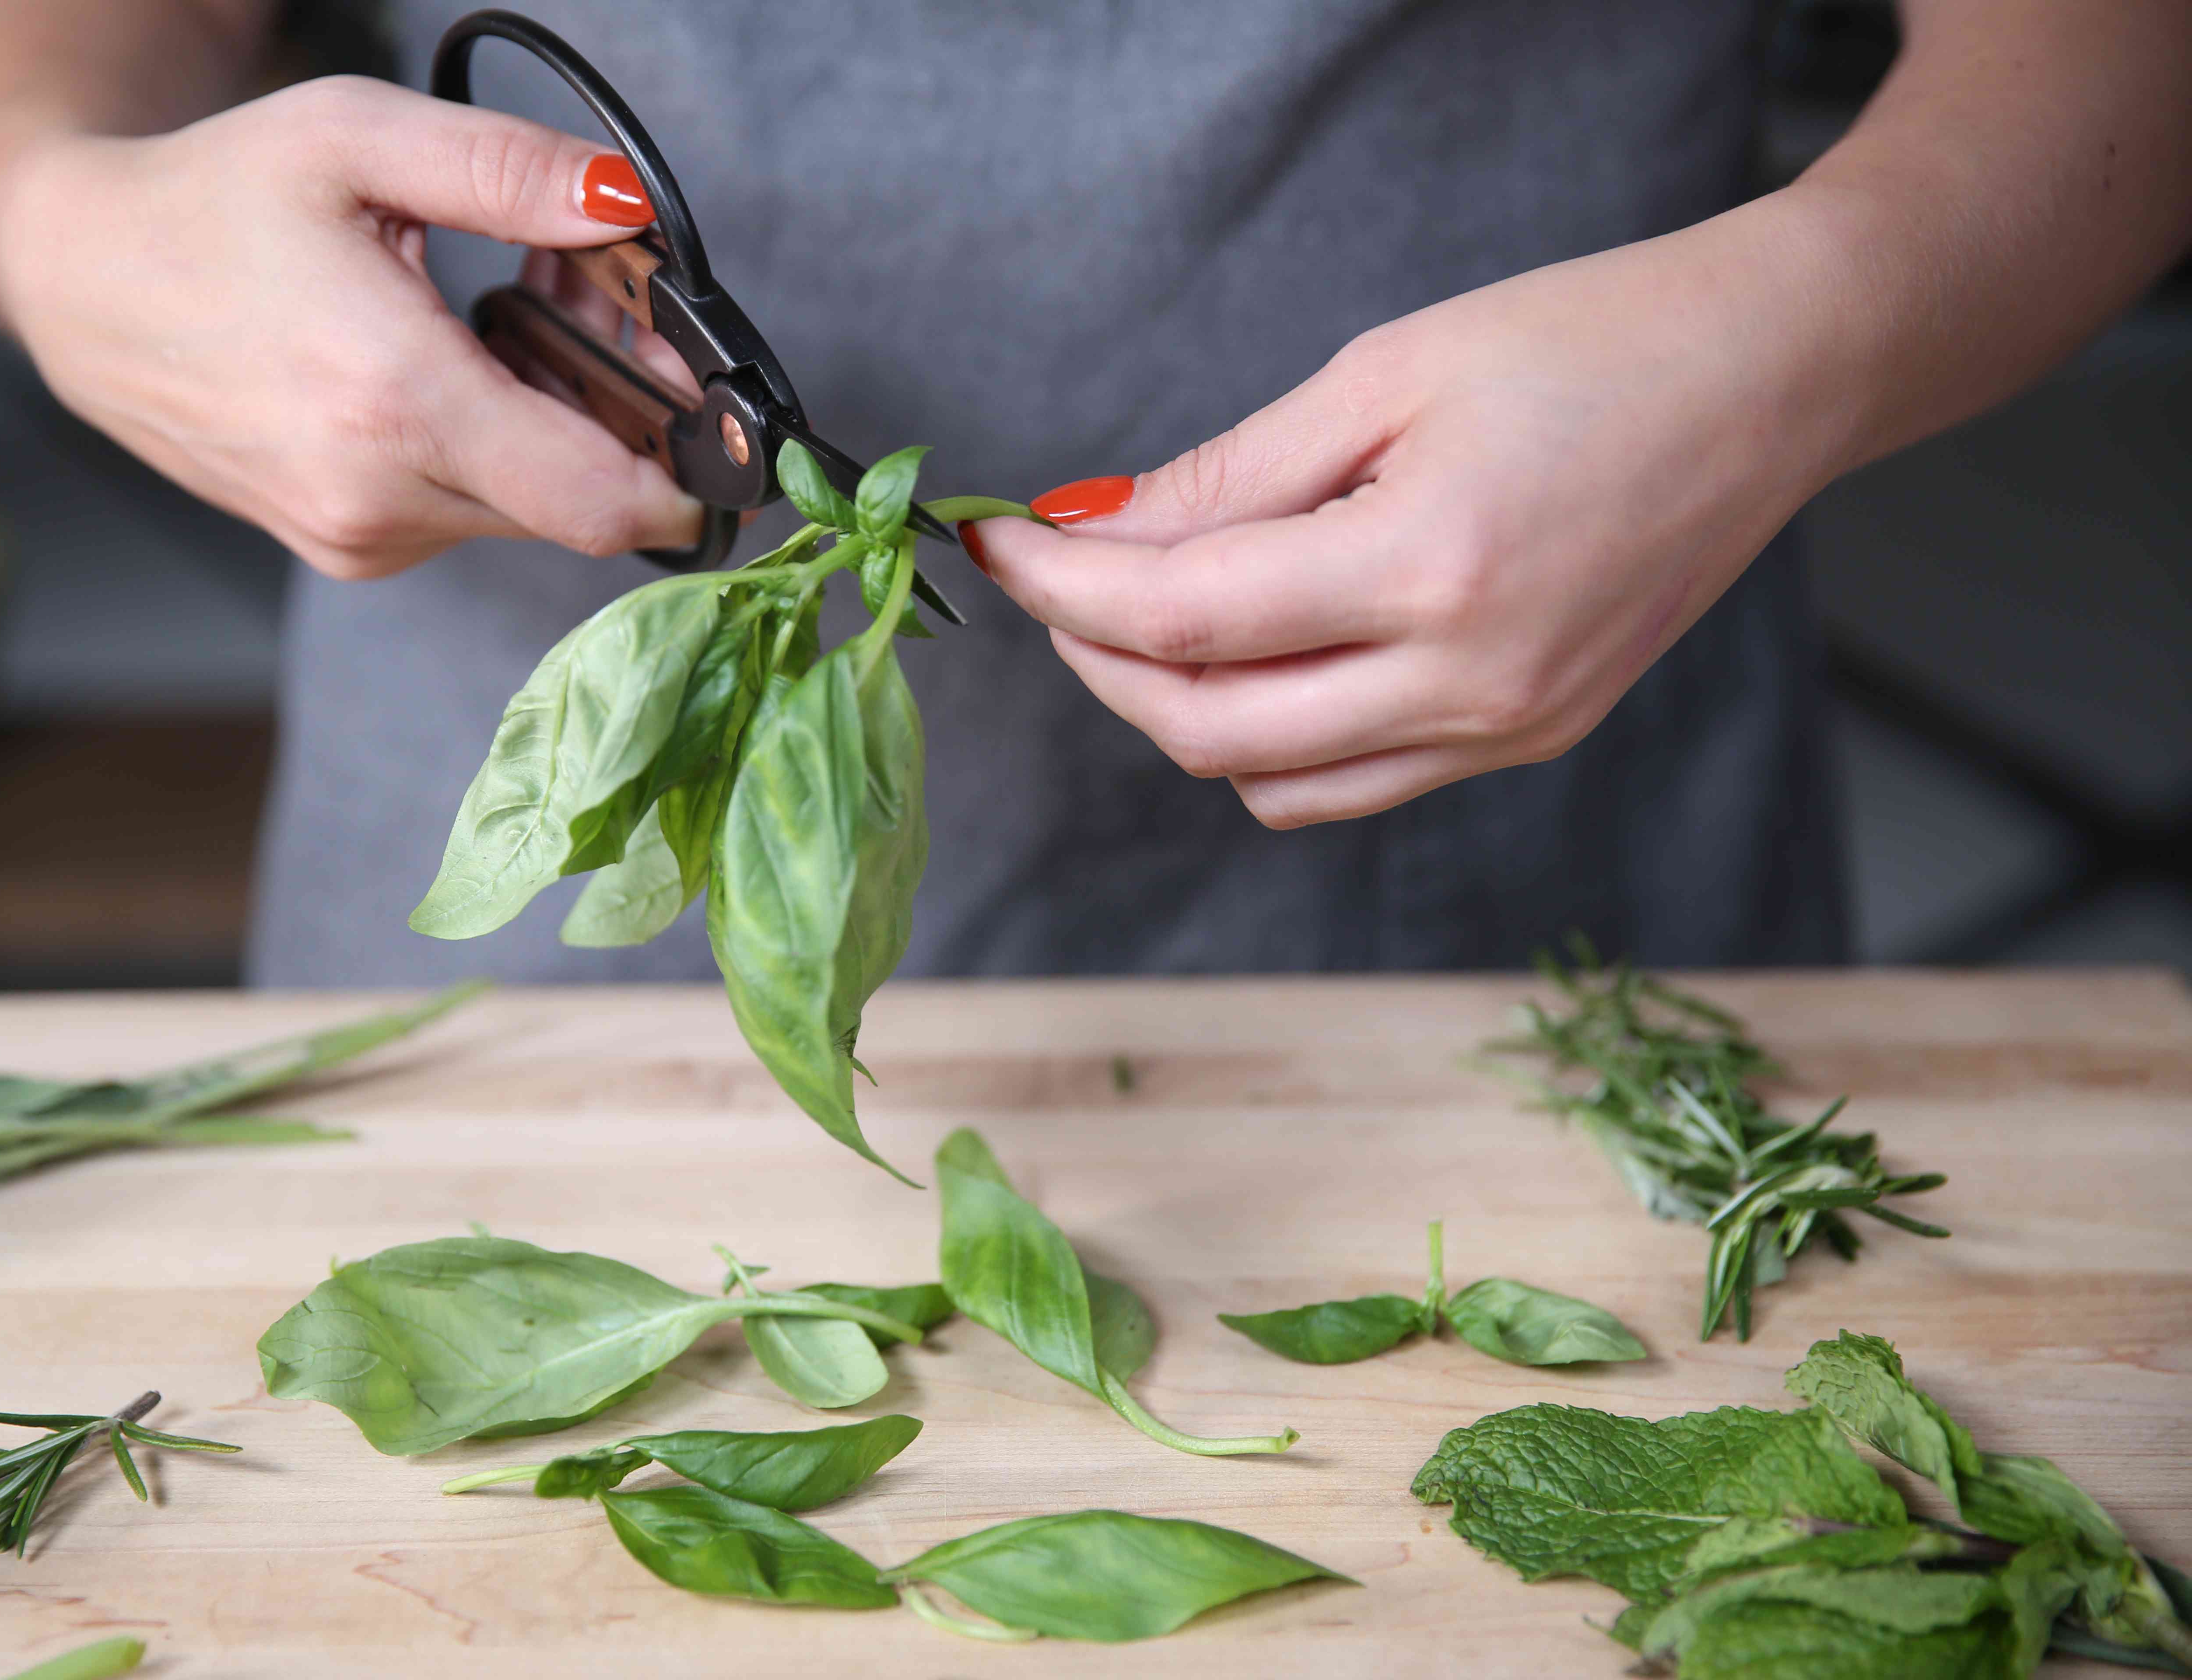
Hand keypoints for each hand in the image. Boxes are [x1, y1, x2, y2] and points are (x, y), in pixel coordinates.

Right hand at [0, 75, 702, 578]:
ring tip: (508, 318)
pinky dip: (490, 450)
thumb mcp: (356, 139)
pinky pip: (465, 512)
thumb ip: (506, 171)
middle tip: (600, 310)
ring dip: (551, 427)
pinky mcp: (345, 545)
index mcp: (396, 405)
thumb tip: (629, 207)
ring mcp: (359, 536)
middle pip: (577, 501)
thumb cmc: (209, 204)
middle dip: (618, 416)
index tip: (722, 429)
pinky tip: (456, 367)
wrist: (80, 283)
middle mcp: (380, 498)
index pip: (600, 501)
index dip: (684, 475)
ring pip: (524, 508)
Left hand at [969, 215, 1856, 827]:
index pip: (1186, 621)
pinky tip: (1261, 653)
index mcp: (1433, 570)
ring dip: (1181, 712)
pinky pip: (1354, 781)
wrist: (1771, 377)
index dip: (1064, 593)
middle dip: (1102, 662)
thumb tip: (1097, 532)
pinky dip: (1273, 737)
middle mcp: (1473, 681)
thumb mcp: (1385, 373)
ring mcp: (1507, 727)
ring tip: (1156, 616)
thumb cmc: (1591, 341)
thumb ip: (1230, 475)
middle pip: (1209, 730)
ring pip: (1273, 782)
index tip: (1000, 547)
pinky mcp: (1529, 737)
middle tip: (1058, 586)